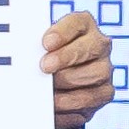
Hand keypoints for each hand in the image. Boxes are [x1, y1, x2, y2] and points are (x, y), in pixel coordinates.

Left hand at [45, 7, 117, 128]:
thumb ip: (35, 46)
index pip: (77, 22)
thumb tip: (25, 56)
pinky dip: (70, 104)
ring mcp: (104, 69)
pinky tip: (54, 105)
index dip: (62, 32)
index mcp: (83, 25)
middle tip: (45, 67)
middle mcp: (99, 45)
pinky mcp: (104, 93)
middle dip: (65, 57)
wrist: (57, 84)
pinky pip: (91, 100)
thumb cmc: (46, 59)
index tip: (46, 43)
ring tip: (47, 90)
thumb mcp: (39, 48)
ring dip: (67, 83)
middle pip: (90, 47)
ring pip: (94, 74)